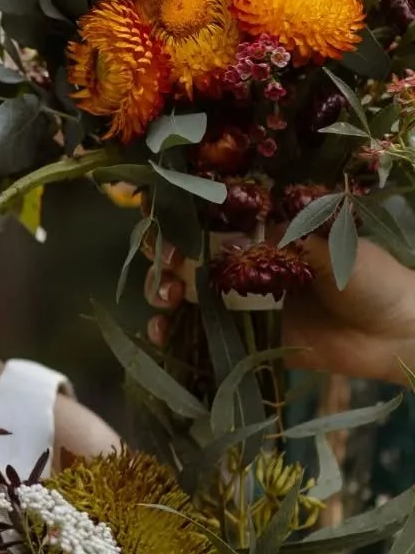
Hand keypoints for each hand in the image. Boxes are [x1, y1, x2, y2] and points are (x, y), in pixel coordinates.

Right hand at [146, 235, 414, 383]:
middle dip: (166, 258)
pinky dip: (175, 334)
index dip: (180, 217)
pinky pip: (201, 333)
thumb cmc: (371, 276)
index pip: (211, 216)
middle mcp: (246, 262)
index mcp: (266, 230)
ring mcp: (241, 301)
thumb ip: (284, 240)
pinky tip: (162, 335)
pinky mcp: (244, 337)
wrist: (396, 334)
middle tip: (170, 268)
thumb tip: (231, 240)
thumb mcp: (330, 245)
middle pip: (188, 254)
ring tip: (164, 301)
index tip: (164, 221)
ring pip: (186, 293)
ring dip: (163, 293)